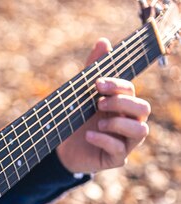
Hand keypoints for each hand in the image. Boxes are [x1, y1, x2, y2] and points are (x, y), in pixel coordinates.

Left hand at [56, 38, 150, 172]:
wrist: (62, 148)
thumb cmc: (76, 119)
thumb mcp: (80, 94)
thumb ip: (92, 70)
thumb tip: (103, 41)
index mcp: (123, 104)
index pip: (131, 91)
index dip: (118, 85)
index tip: (97, 83)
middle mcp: (130, 121)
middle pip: (143, 108)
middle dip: (122, 103)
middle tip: (98, 102)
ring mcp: (125, 141)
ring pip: (141, 130)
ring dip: (119, 123)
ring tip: (98, 122)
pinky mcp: (116, 158)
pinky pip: (119, 150)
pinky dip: (104, 140)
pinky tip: (89, 135)